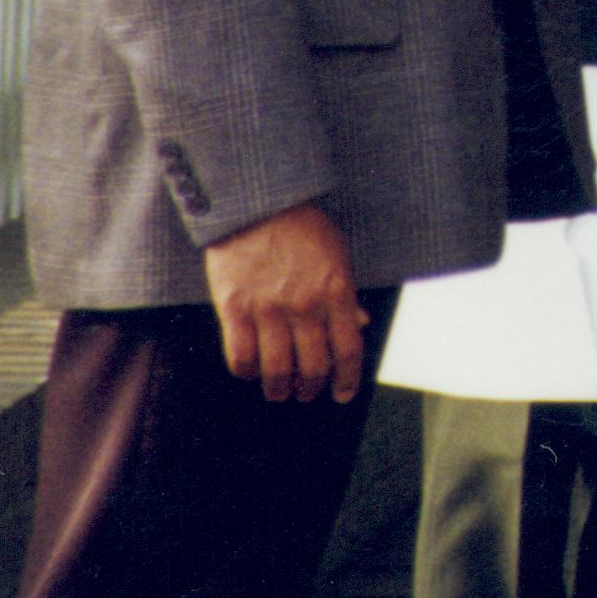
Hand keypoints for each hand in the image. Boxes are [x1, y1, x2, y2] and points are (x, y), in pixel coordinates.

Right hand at [200, 202, 366, 402]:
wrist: (257, 203)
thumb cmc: (302, 226)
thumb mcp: (338, 253)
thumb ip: (348, 293)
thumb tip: (361, 325)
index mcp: (336, 292)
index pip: (349, 351)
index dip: (347, 380)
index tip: (342, 394)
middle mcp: (305, 305)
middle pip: (313, 368)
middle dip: (311, 389)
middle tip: (306, 394)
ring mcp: (269, 309)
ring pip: (277, 370)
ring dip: (279, 389)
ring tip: (279, 391)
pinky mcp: (235, 308)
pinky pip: (241, 357)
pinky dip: (247, 372)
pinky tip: (250, 371)